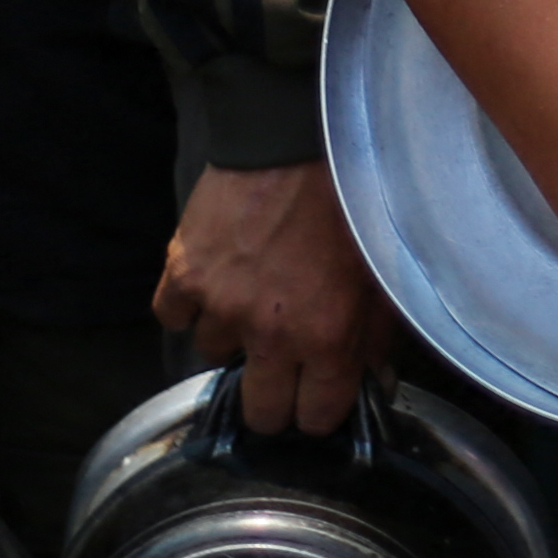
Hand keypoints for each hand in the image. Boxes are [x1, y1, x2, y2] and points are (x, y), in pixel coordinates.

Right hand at [160, 160, 393, 436]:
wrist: (293, 138)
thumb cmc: (350, 200)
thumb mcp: (382, 271)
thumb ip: (378, 335)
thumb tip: (378, 382)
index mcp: (328, 338)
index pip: (314, 419)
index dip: (317, 412)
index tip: (315, 396)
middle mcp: (272, 334)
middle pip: (261, 412)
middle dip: (272, 399)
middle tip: (278, 369)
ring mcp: (221, 306)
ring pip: (215, 355)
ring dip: (231, 333)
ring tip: (251, 295)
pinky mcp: (183, 274)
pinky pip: (174, 317)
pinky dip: (188, 304)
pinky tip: (212, 281)